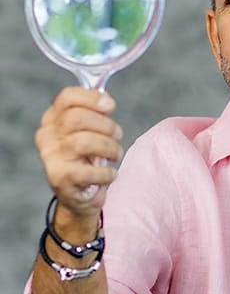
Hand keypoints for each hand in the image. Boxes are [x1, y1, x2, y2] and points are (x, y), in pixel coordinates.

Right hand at [35, 88, 122, 216]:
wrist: (79, 195)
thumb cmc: (88, 158)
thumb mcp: (91, 131)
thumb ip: (96, 113)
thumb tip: (105, 98)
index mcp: (53, 119)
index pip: (66, 97)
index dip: (91, 97)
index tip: (110, 105)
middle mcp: (47, 136)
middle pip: (77, 118)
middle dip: (106, 126)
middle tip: (117, 136)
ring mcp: (51, 157)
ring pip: (84, 142)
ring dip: (109, 148)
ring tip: (115, 155)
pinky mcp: (59, 178)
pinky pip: (89, 171)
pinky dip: (107, 173)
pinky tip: (110, 174)